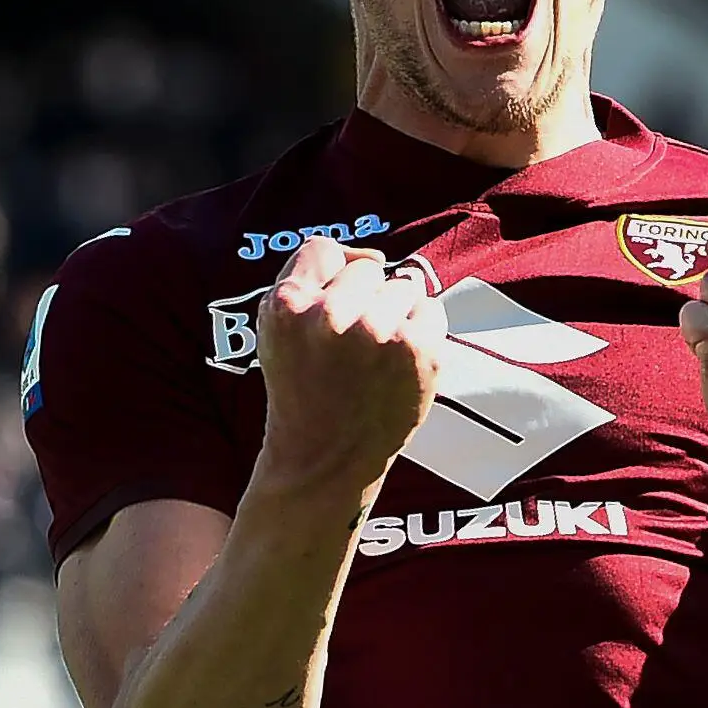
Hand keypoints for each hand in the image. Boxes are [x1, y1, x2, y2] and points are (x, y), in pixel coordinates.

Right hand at [255, 237, 445, 491]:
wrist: (324, 458)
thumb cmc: (303, 387)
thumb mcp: (276, 328)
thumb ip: (309, 277)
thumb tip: (373, 254)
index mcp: (287, 305)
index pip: (323, 249)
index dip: (330, 279)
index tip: (329, 312)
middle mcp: (330, 316)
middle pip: (367, 267)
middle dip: (364, 298)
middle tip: (351, 346)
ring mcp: (377, 333)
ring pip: (403, 285)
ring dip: (395, 313)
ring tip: (375, 357)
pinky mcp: (417, 350)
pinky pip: (431, 308)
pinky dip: (422, 330)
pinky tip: (399, 363)